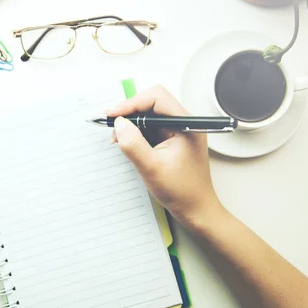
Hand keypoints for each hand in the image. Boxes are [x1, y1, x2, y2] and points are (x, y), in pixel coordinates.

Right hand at [108, 85, 222, 225]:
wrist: (196, 209)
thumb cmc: (181, 191)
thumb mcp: (151, 168)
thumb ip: (133, 144)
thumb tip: (119, 123)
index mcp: (186, 124)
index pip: (156, 98)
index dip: (131, 103)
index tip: (111, 114)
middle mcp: (184, 122)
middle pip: (151, 103)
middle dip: (129, 112)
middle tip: (112, 127)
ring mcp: (178, 130)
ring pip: (149, 115)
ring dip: (131, 124)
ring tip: (118, 140)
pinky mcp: (172, 139)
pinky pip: (150, 128)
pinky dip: (136, 133)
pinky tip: (127, 145)